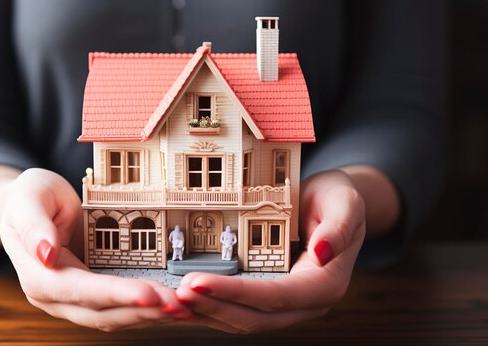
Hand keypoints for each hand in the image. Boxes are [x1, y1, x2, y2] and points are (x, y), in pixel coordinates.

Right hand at [0, 168, 190, 330]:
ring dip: (150, 315)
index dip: (116, 295)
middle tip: (181, 304)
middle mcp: (55, 296)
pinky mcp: (92, 294)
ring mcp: (74, 299)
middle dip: (143, 310)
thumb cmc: (29, 197)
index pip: (80, 291)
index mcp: (39, 276)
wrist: (31, 205)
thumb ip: (34, 224)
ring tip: (185, 308)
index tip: (150, 295)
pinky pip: (120, 307)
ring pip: (114, 316)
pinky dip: (146, 308)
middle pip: (102, 313)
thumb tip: (46, 254)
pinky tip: (171, 302)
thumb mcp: (28, 198)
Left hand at [175, 170, 365, 333]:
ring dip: (209, 312)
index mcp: (326, 283)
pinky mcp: (271, 300)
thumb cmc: (338, 198)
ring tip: (174, 299)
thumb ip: (339, 227)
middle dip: (214, 306)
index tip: (198, 282)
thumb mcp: (345, 201)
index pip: (276, 295)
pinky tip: (188, 300)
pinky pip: (240, 311)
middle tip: (177, 292)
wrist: (336, 206)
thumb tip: (322, 253)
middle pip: (256, 318)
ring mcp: (289, 306)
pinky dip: (213, 308)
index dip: (236, 292)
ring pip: (245, 321)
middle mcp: (307, 303)